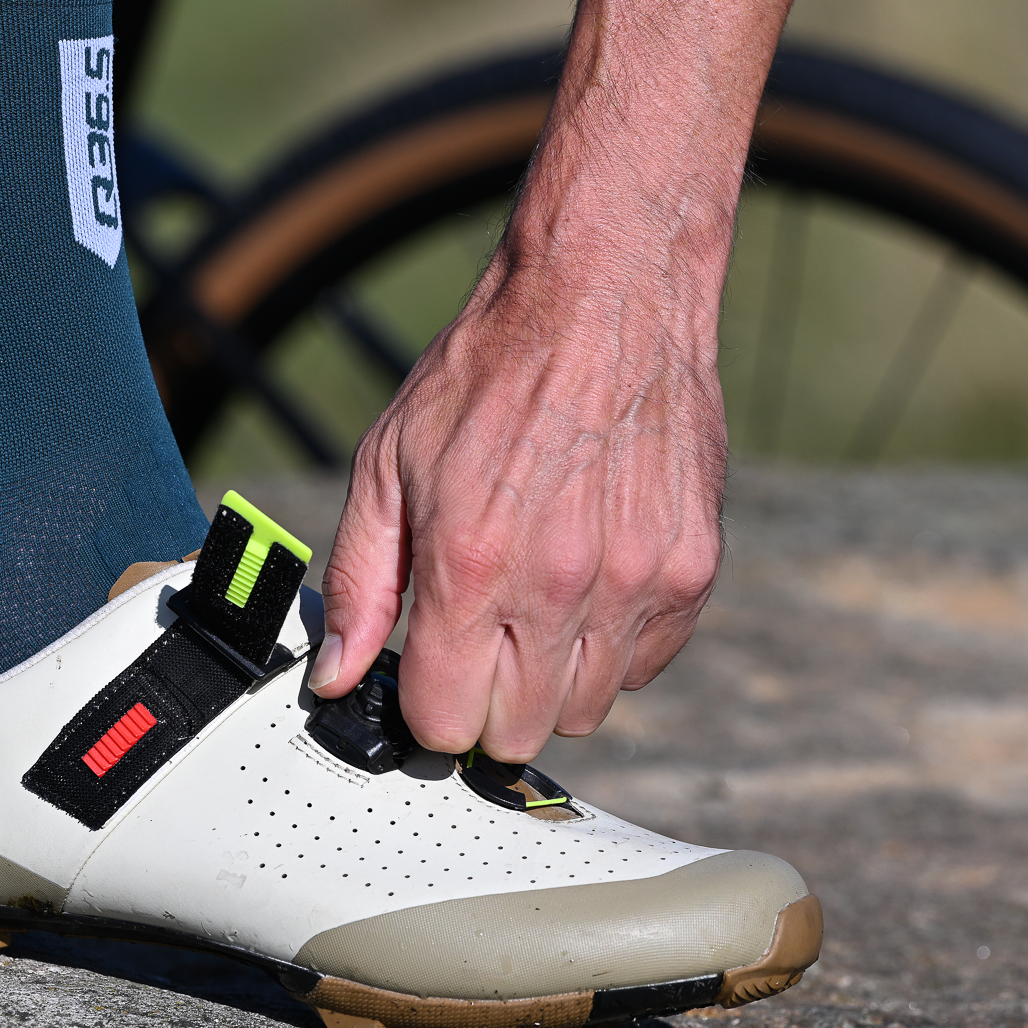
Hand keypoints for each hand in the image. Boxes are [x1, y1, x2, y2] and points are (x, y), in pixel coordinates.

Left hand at [308, 232, 726, 762]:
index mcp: (473, 563)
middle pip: (517, 733)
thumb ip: (360, 581)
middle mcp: (559, 585)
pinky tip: (588, 582)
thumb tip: (336, 674)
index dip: (425, 706)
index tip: (426, 672)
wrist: (607, 294)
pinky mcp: (692, 571)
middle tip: (478, 642)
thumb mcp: (388, 462)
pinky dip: (614, 645)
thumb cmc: (492, 370)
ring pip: (587, 710)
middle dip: (485, 703)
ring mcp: (637, 584)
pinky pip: (646, 665)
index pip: (445, 721)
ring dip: (551, 678)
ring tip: (535, 604)